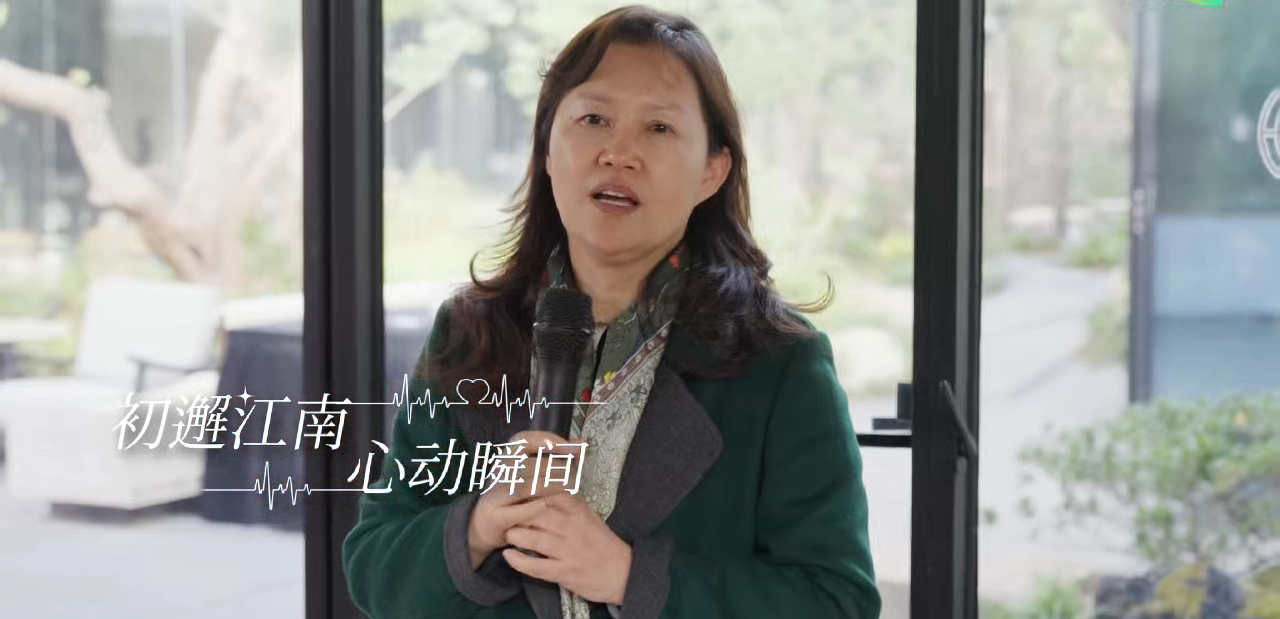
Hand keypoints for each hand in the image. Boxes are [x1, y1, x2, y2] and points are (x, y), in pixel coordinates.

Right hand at [467, 431, 584, 569]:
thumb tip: (580, 442)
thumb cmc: (513, 494)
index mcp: (507, 457)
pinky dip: (535, 508)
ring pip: (526, 487)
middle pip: (530, 465)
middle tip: (576, 477)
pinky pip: (518, 511)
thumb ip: (552, 457)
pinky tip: (549, 506)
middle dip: (557, 470)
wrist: (483, 523)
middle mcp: (499, 472)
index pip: (525, 439)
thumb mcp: (529, 472)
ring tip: (570, 491)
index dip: (550, 441)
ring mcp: (495, 494)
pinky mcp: (495, 516)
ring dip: (551, 488)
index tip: (573, 448)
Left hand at [501, 492, 631, 605]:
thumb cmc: (602, 543)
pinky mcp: (565, 572)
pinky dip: (519, 561)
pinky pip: (536, 566)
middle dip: (517, 513)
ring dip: (515, 535)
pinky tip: (509, 556)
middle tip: (504, 513)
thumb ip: (568, 503)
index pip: (549, 494)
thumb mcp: (588, 517)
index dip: (529, 491)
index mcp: (578, 511)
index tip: (513, 491)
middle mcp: (573, 528)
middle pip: (538, 513)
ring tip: (507, 533)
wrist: (623, 573)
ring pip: (534, 539)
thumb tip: (544, 488)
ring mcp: (568, 551)